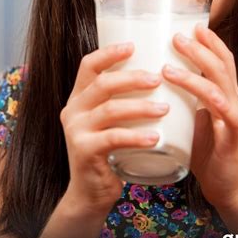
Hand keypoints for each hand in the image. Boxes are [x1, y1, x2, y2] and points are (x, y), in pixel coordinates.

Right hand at [60, 43, 168, 212]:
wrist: (92, 192)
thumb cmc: (110, 150)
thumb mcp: (110, 120)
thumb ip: (124, 99)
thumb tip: (162, 74)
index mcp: (80, 96)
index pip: (88, 65)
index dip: (109, 53)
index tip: (133, 46)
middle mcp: (73, 109)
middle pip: (102, 83)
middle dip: (133, 78)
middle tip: (158, 78)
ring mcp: (76, 131)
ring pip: (110, 109)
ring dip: (141, 106)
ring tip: (164, 108)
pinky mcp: (84, 151)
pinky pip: (114, 138)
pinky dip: (137, 136)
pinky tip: (156, 137)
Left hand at [161, 24, 237, 209]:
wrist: (228, 188)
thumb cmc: (207, 154)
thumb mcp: (193, 122)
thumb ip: (184, 104)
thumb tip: (156, 86)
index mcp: (224, 96)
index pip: (223, 61)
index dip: (211, 42)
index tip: (193, 25)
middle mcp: (233, 100)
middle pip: (222, 63)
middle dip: (201, 45)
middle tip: (176, 34)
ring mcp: (235, 114)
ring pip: (220, 79)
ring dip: (196, 63)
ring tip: (171, 54)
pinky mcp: (233, 132)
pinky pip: (219, 105)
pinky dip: (199, 88)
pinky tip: (177, 80)